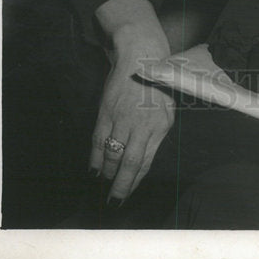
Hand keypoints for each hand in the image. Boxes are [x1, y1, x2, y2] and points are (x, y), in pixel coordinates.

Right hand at [89, 50, 174, 201]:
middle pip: (129, 163)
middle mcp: (143, 124)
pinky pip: (99, 140)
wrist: (141, 56)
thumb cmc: (155, 85)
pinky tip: (93, 170)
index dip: (135, 181)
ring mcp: (123, 118)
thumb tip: (143, 160)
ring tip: (104, 185)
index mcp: (161, 125)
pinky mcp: (107, 110)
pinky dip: (95, 158)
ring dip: (106, 174)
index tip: (128, 194)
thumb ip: (155, 134)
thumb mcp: (166, 109)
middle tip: (113, 202)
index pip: (147, 161)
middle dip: (120, 186)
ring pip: (112, 154)